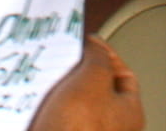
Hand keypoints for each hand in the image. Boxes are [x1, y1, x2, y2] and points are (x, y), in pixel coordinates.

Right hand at [27, 37, 141, 130]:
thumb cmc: (78, 130)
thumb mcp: (93, 78)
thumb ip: (98, 57)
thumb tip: (94, 47)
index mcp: (131, 113)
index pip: (125, 75)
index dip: (106, 55)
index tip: (88, 43)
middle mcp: (112, 130)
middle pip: (97, 91)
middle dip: (78, 74)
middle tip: (63, 62)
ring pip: (73, 106)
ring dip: (58, 93)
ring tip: (45, 86)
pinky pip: (56, 120)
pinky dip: (45, 110)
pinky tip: (35, 106)